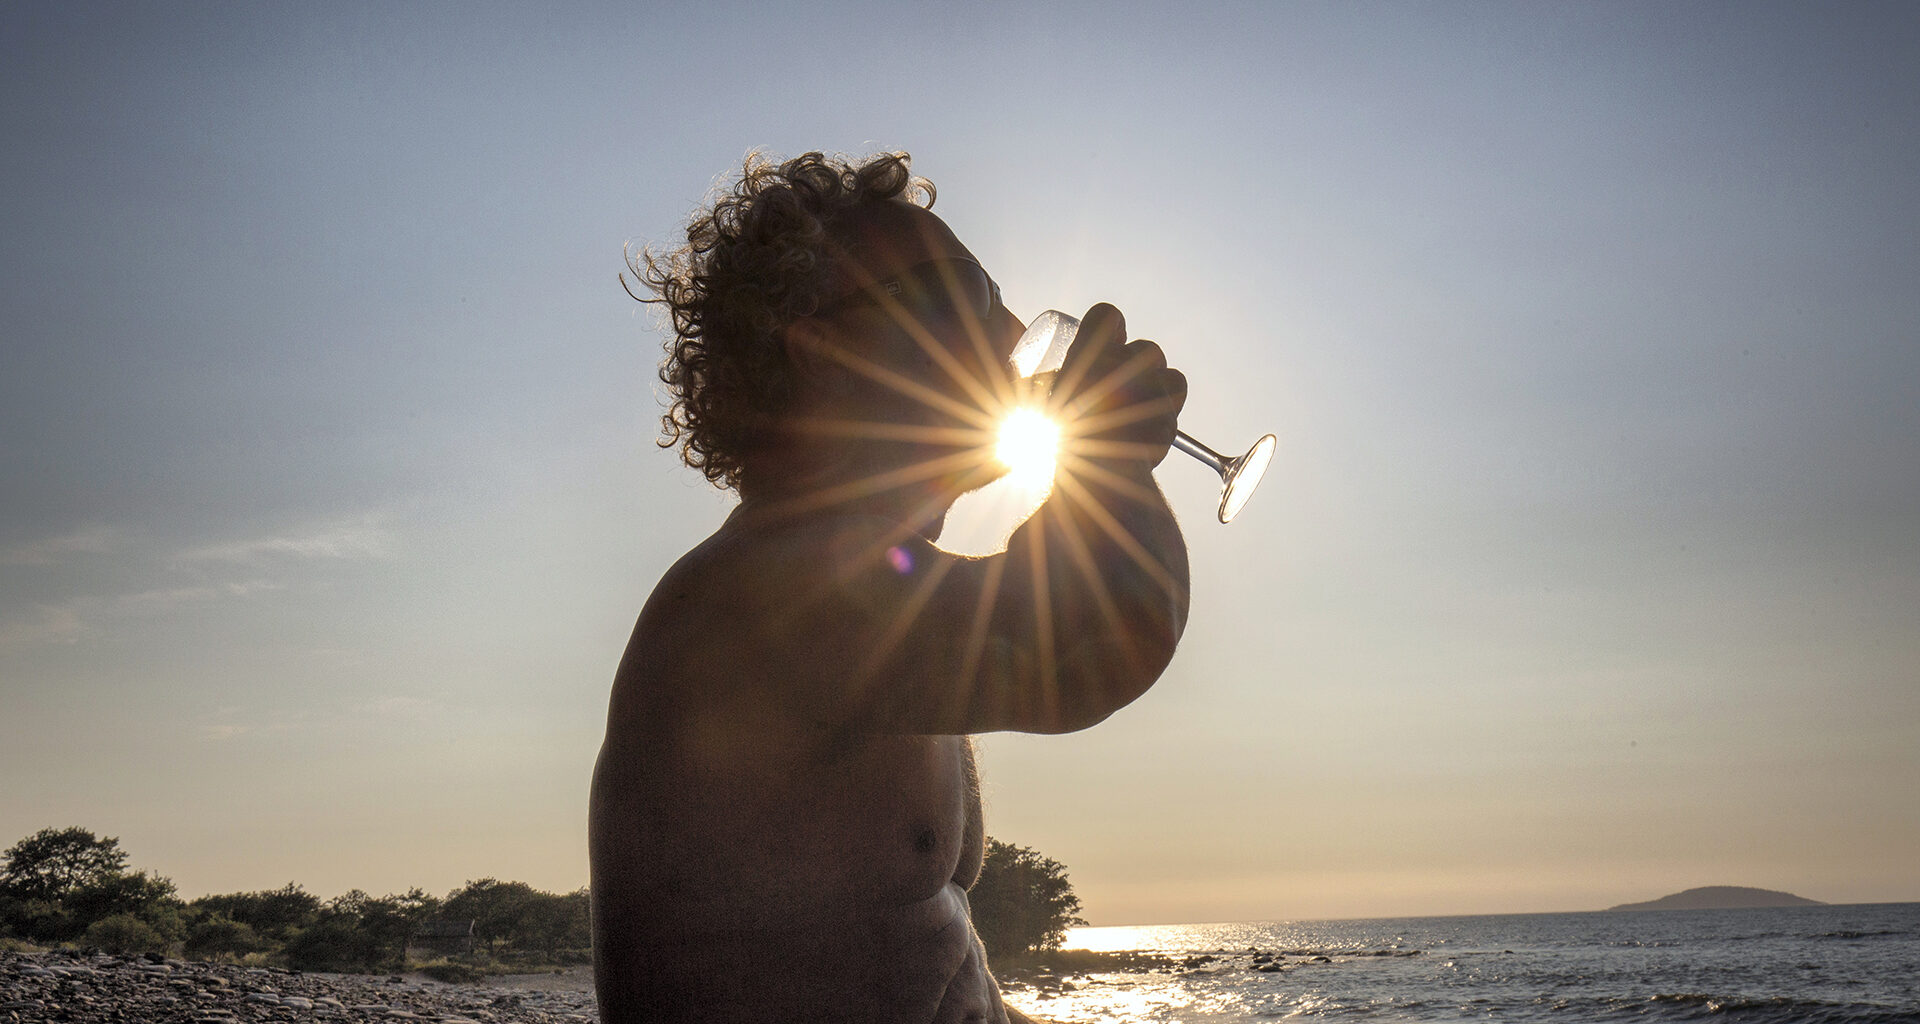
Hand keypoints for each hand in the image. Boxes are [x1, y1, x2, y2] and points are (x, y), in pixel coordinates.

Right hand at [1056, 303, 1187, 471]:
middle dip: (1141, 367)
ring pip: (1169, 373)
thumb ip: (1043, 387)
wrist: (1091, 478)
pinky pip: (1177, 400)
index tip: (1109, 341)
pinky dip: (1169, 412)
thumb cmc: (1058, 442)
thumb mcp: (1042, 406)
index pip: (1108, 315)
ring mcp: (1150, 387)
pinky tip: (1153, 426)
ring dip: (1160, 387)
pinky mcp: (1168, 415)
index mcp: (1088, 354)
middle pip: (1147, 349)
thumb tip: (1033, 380)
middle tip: (1123, 389)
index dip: (1110, 327)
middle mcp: (1122, 363)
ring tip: (1142, 410)